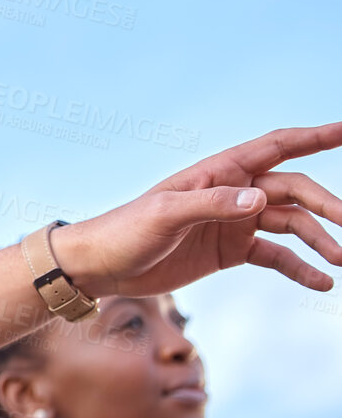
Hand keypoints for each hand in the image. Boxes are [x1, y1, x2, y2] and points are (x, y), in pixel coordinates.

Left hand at [59, 122, 341, 297]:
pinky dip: (299, 267)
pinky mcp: (229, 251)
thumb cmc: (124, 232)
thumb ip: (212, 204)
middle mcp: (233, 192)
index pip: (277, 146)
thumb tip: (261, 197)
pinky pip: (275, 255)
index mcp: (219, 172)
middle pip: (294, 190)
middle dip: (327, 206)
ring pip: (291, 224)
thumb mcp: (165, 215)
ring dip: (318, 240)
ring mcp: (233, 222)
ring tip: (341, 260)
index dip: (316, 136)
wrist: (99, 267)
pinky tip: (321, 282)